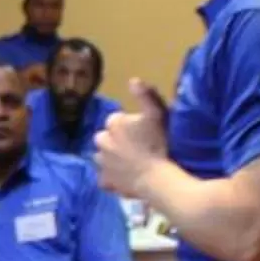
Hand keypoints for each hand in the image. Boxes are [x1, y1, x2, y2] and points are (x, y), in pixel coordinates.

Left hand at [95, 80, 169, 197]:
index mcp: (113, 122)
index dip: (130, 126)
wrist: (156, 178)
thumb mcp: (157, 114)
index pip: (117, 120)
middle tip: (136, 148)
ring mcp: (102, 162)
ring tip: (130, 162)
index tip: (143, 133)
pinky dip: (112, 177)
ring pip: (104, 156)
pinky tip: (124, 177)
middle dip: (117, 141)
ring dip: (113, 157)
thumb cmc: (158, 144)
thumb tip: (133, 80)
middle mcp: (101, 140)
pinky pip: (105, 177)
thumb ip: (145, 95)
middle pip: (107, 137)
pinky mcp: (105, 180)